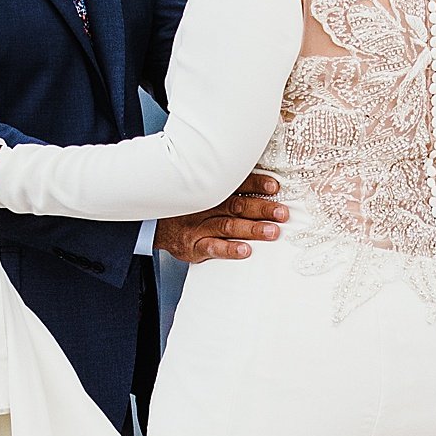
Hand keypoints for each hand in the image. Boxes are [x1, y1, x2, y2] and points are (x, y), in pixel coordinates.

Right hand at [156, 173, 286, 263]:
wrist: (154, 223)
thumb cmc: (187, 207)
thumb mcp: (202, 190)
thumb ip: (228, 187)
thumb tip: (265, 184)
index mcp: (212, 190)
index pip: (236, 184)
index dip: (256, 185)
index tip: (274, 187)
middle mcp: (206, 206)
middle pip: (237, 206)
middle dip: (261, 209)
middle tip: (282, 213)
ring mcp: (199, 226)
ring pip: (228, 226)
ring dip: (252, 229)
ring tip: (272, 232)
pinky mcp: (193, 246)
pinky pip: (212, 248)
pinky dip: (229, 250)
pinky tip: (245, 251)